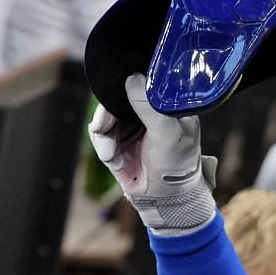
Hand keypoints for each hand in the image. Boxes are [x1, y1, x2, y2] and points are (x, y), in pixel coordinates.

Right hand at [87, 72, 216, 235]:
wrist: (165, 196)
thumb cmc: (176, 164)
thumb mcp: (167, 132)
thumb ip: (149, 106)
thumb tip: (132, 78)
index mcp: (163, 102)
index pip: (141, 81)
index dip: (127, 82)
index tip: (118, 88)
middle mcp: (145, 110)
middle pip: (116, 97)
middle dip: (108, 113)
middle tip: (104, 126)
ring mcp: (129, 124)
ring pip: (104, 116)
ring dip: (104, 135)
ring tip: (112, 154)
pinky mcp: (116, 139)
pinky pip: (99, 134)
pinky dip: (103, 146)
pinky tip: (114, 159)